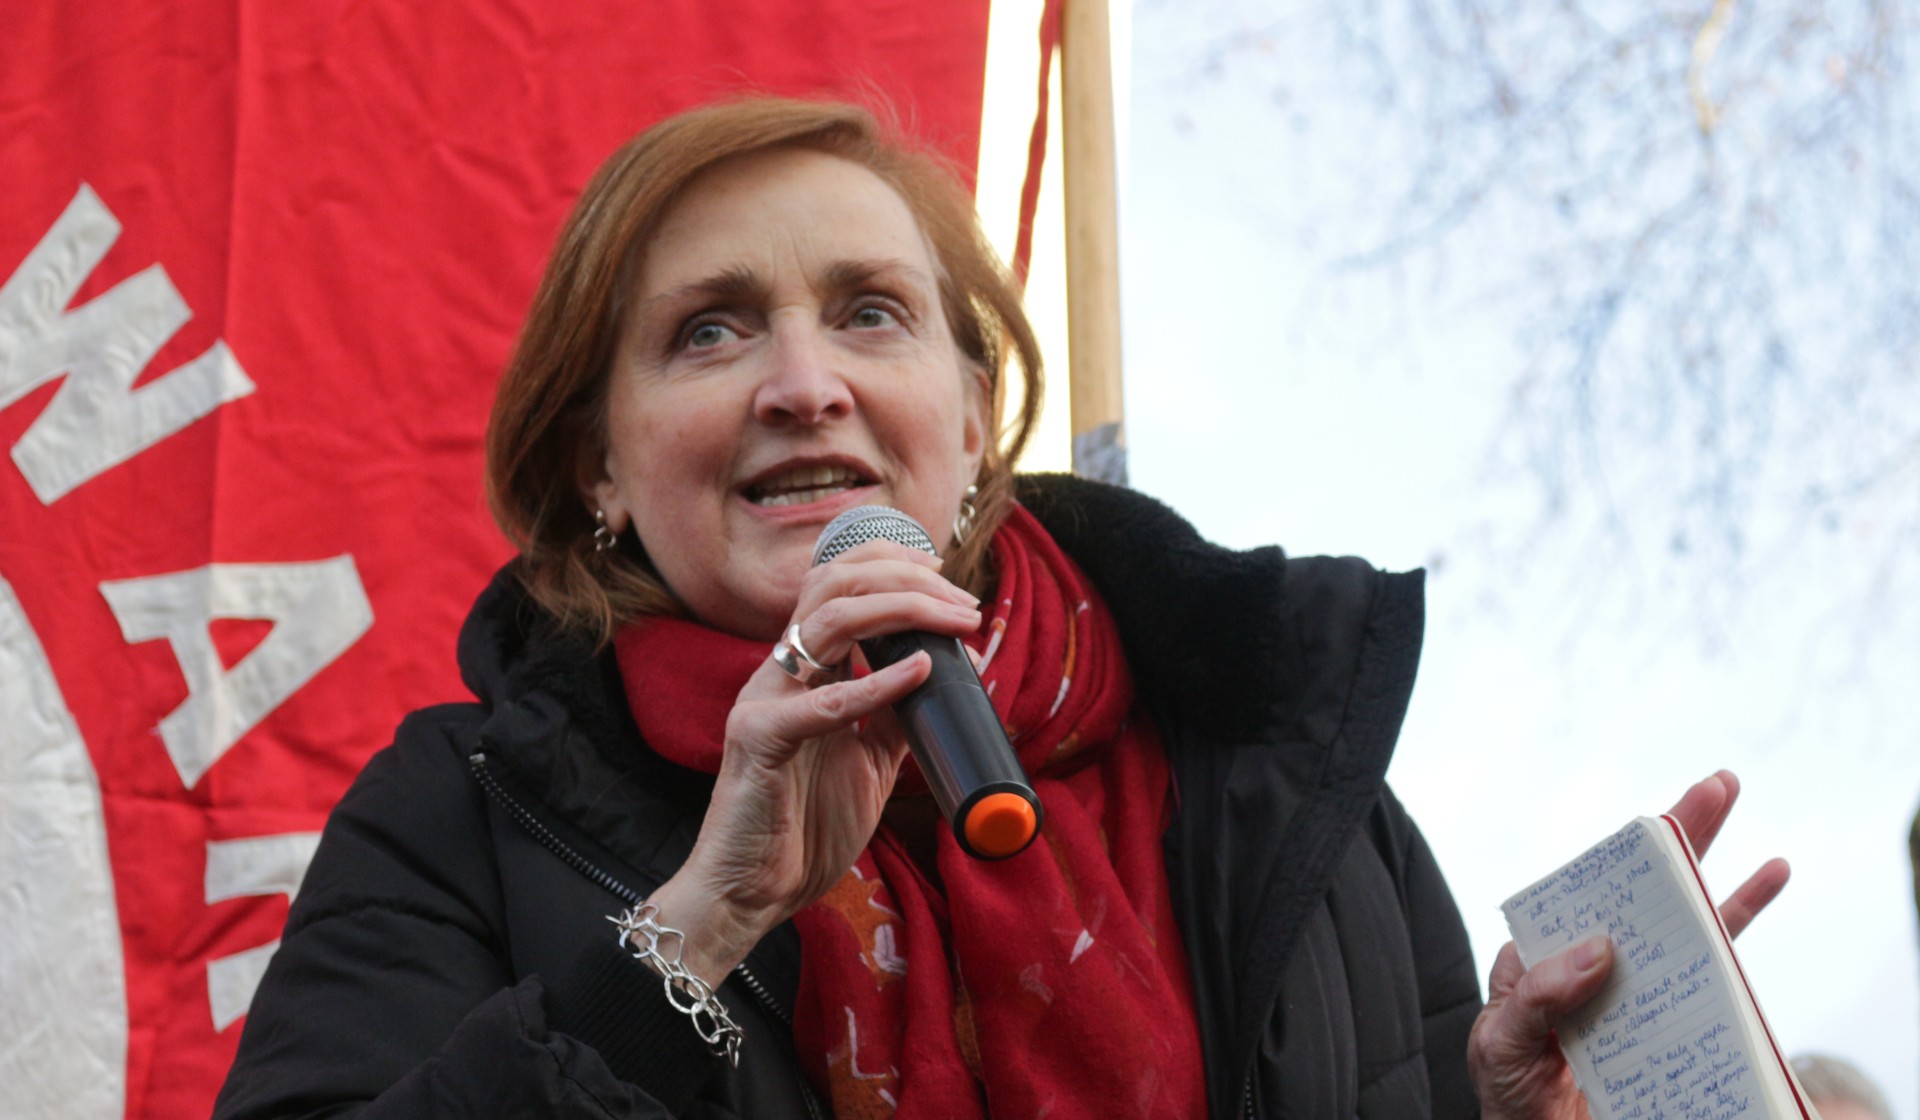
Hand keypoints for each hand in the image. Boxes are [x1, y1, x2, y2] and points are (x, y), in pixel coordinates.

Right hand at [647, 540, 981, 983]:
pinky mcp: (759, 738)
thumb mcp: (868, 762)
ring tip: (955, 623)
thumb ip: (894, 718)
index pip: (840, 585)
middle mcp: (780, 672)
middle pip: (835, 583)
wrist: (751, 894)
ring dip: (903, 611)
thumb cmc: (803, 829)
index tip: (952, 584)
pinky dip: (878, 683)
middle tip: (964, 602)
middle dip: (906, 577)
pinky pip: (823, 702)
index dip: (895, 568)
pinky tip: (920, 672)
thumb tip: (946, 677)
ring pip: (829, 619)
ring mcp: (765, 698)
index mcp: (801, 672)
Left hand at [1467, 771, 1790, 1119]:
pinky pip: (1711, 979)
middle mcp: (1596, 965)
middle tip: (1716, 785)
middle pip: (1642, 893)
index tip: (1651, 825)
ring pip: (1684, 924)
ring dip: (1718, 872)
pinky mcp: (1670, 1025)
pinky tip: (1767, 885)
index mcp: (1547, 959)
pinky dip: (1740, 934)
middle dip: (1678, 836)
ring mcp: (1638, 993)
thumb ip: (1538, 996)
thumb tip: (1601, 946)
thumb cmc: (1508, 1093)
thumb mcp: (1501, 1042)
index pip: (1585, 896)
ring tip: (1742, 815)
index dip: (1619, 858)